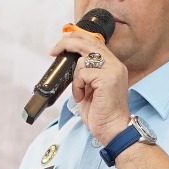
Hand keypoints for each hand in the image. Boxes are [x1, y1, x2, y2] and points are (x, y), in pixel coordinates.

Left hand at [51, 25, 130, 143]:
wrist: (112, 129)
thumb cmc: (100, 113)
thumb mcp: (90, 88)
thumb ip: (85, 73)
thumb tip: (71, 62)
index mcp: (113, 65)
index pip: (95, 43)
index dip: (78, 39)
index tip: (63, 41)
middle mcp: (115, 64)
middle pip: (89, 43)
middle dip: (68, 43)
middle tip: (53, 50)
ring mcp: (113, 70)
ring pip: (83, 60)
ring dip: (75, 78)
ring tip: (80, 94)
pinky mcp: (107, 78)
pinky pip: (82, 73)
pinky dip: (77, 86)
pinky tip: (82, 97)